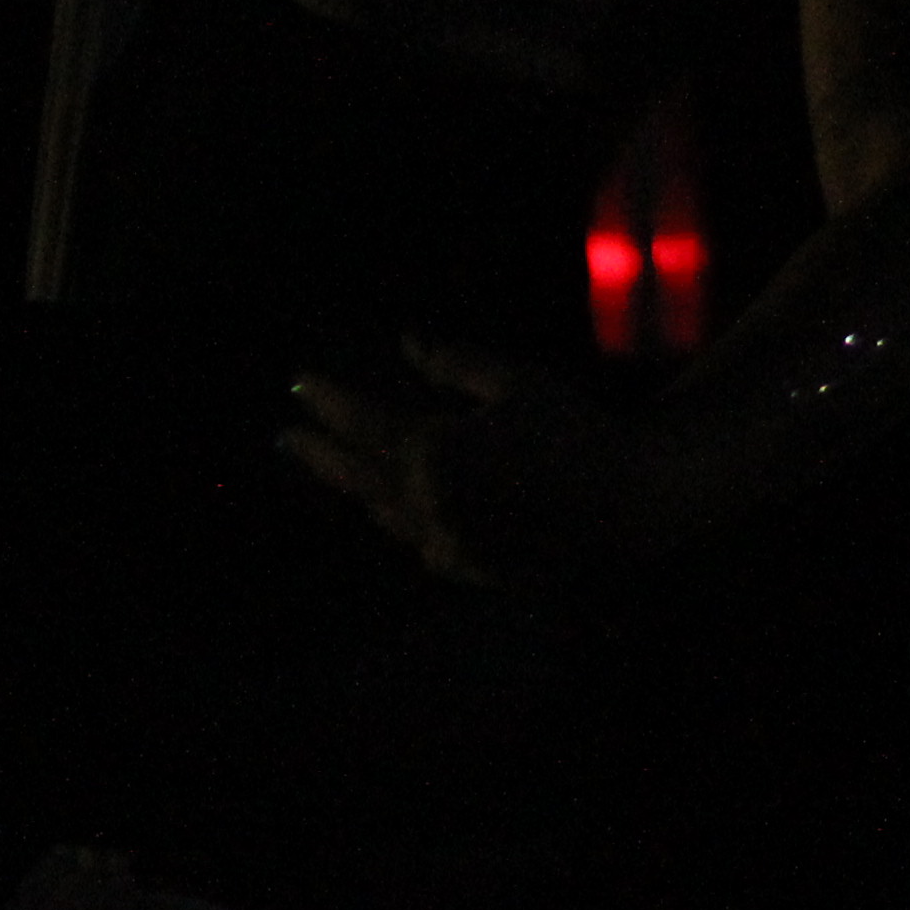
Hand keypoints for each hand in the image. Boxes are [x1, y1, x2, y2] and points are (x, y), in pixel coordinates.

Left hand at [279, 334, 661, 588]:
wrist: (625, 506)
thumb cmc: (573, 431)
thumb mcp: (514, 382)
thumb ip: (453, 363)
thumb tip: (407, 340)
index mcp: (435, 454)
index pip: (364, 423)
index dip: (328, 401)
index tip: (299, 383)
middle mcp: (428, 504)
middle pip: (357, 477)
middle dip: (317, 454)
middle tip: (284, 438)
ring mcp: (444, 543)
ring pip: (382, 514)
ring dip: (352, 486)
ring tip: (328, 466)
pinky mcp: (466, 568)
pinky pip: (415, 539)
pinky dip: (394, 516)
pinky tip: (389, 504)